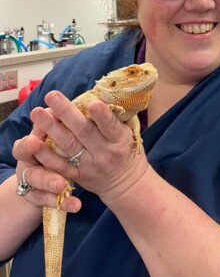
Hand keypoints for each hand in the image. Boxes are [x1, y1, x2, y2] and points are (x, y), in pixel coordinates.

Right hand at [12, 122, 79, 212]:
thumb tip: (58, 108)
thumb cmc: (52, 142)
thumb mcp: (51, 132)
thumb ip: (54, 123)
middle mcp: (28, 165)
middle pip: (33, 171)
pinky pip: (51, 202)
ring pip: (40, 188)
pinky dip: (64, 203)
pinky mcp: (40, 197)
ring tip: (63, 188)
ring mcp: (33, 183)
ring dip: (51, 187)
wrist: (44, 171)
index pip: (24, 146)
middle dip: (44, 174)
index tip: (35, 141)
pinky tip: (76, 206)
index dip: (28, 145)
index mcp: (30, 146)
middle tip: (58, 178)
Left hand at [29, 91, 148, 205]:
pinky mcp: (77, 176)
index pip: (111, 126)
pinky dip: (45, 154)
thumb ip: (115, 117)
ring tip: (37, 112)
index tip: (92, 103)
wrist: (126, 183)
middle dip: (66, 112)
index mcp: (119, 140)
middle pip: (84, 132)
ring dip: (51, 128)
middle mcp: (104, 153)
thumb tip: (100, 93)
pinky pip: (59, 165)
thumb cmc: (126, 149)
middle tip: (51, 95)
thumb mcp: (128, 132)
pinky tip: (33, 141)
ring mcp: (89, 166)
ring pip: (68, 146)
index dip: (102, 115)